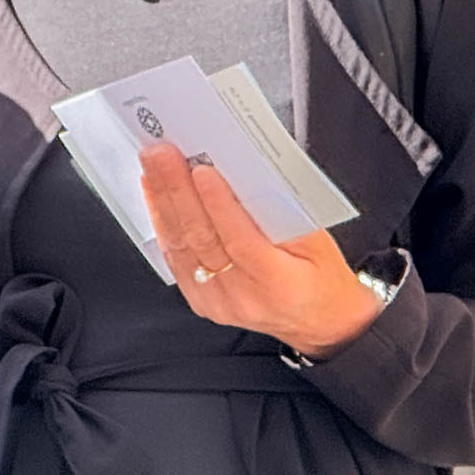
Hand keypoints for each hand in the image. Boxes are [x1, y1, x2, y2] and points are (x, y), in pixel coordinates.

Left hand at [139, 142, 382, 358]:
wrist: (319, 320)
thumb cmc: (320, 276)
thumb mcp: (318, 240)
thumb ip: (281, 209)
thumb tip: (242, 169)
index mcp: (281, 285)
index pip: (241, 242)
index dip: (218, 204)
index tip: (202, 170)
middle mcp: (244, 298)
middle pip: (203, 239)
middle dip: (178, 190)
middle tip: (163, 154)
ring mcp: (218, 303)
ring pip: (182, 246)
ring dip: (163, 199)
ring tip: (154, 164)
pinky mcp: (201, 300)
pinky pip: (175, 256)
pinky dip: (162, 219)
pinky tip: (154, 192)